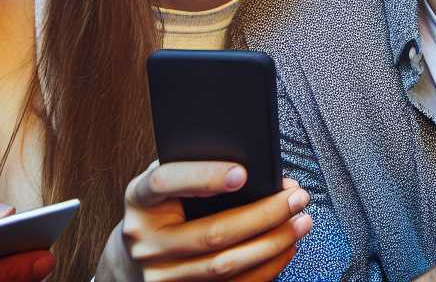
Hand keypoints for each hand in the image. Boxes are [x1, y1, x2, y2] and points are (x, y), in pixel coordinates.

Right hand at [99, 161, 310, 281]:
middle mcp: (145, 243)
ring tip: (301, 221)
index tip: (242, 172)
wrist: (134, 259)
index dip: (204, 177)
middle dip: (264, 214)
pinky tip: (286, 248)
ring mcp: (161, 277)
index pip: (165, 182)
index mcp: (139, 201)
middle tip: (298, 197)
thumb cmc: (164, 208)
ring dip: (272, 243)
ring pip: (224, 266)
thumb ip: (196, 168)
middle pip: (211, 233)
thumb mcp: (168, 183)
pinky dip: (266, 267)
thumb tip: (254, 163)